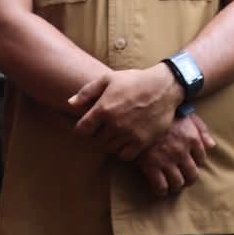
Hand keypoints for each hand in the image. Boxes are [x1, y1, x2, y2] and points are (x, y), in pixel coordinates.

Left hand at [69, 64, 183, 160]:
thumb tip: (70, 104)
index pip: (82, 130)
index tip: (86, 127)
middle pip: (95, 140)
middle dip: (96, 135)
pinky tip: (125, 141)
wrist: (163, 88)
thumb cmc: (134, 81)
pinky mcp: (141, 142)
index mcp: (103, 109)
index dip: (82, 129)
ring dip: (109, 143)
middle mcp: (114, 124)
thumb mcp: (109, 79)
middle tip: (102, 129)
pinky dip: (122, 151)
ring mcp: (128, 134)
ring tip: (114, 133)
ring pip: (109, 148)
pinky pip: (125, 155)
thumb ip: (87, 92)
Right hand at [134, 110, 214, 196]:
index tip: (189, 162)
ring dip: (176, 186)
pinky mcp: (151, 166)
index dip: (196, 162)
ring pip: (178, 183)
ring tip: (172, 184)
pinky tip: (161, 188)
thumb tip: (212, 145)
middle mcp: (182, 151)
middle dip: (189, 179)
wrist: (140, 113)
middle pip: (192, 175)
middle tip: (183, 179)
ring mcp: (167, 160)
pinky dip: (162, 191)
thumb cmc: (165, 113)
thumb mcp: (187, 115)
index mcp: (192, 138)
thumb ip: (201, 130)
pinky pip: (161, 186)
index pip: (201, 159)